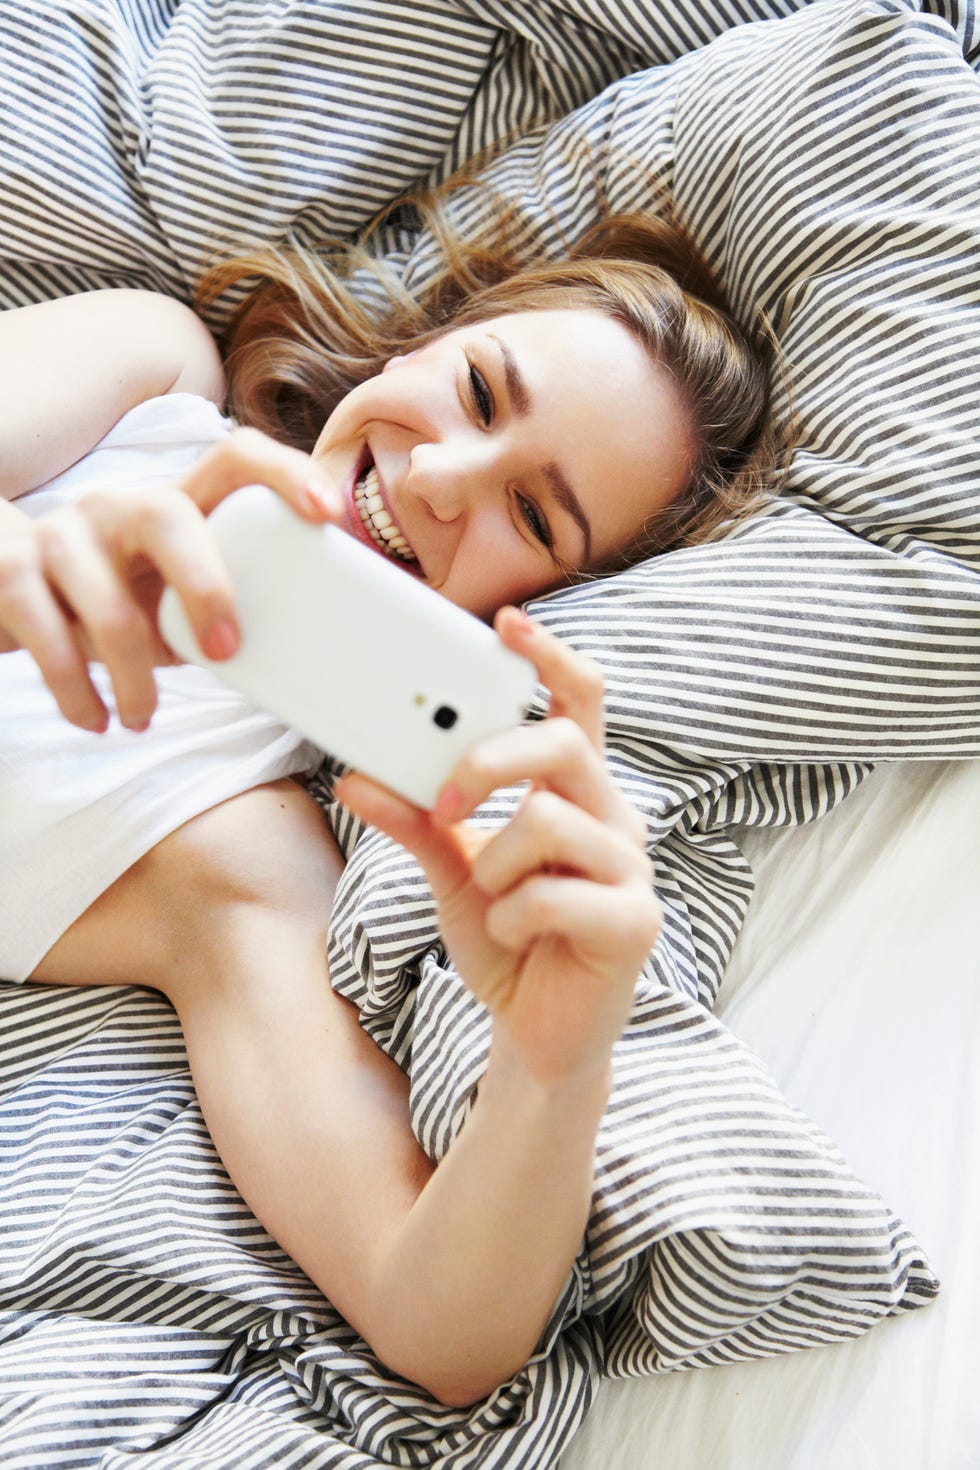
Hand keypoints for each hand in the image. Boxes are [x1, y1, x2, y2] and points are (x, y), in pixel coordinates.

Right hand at [0, 427, 339, 731]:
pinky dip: (77, 693)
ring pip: (108, 605)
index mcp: (174, 506)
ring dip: (132, 675)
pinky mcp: (10, 573)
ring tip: (141, 719)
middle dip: (205, 586)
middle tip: (226, 652)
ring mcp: (61, 535)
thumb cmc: (117, 603)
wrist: (6, 593)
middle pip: (168, 516)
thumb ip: (220, 609)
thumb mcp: (169, 599)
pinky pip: (48, 639)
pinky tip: (95, 719)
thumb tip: (305, 665)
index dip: (283, 472)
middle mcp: (117, 507)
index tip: (326, 512)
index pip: (233, 459)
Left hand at [335, 608, 661, 1085]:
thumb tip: (356, 778)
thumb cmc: (507, 940)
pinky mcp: (636, 923)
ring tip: (493, 900)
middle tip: (446, 806)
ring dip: (494, 865)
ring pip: (549, 821)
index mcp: (578, 792)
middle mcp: (615, 817)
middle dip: (489, 764)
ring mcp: (633, 869)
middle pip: (561, 746)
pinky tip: (517, 938)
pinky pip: (556, 895)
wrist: (536, 1034)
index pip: (580, 702)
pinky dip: (513, 918)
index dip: (550, 657)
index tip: (507, 624)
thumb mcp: (450, 873)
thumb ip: (415, 823)